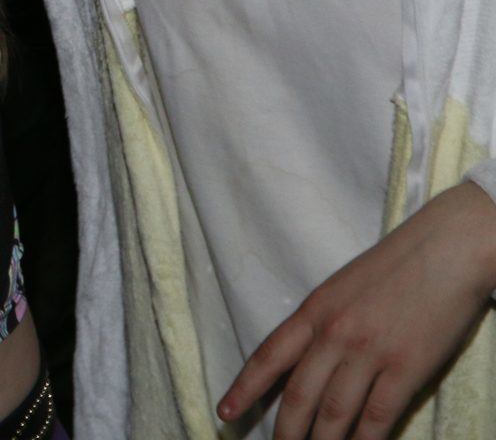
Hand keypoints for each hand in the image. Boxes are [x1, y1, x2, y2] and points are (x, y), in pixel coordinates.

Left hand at [218, 182, 495, 439]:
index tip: (226, 414)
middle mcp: (334, 334)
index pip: (268, 357)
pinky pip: (377, 415)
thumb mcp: (341, 288)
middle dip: (286, 430)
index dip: (245, 390)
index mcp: (314, 311)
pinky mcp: (406, 367)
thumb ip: (322, 323)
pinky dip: (364, 439)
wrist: (445, 249)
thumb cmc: (395, 266)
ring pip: (334, 411)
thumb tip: (307, 360)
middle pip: (299, 394)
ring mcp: (369, 352)